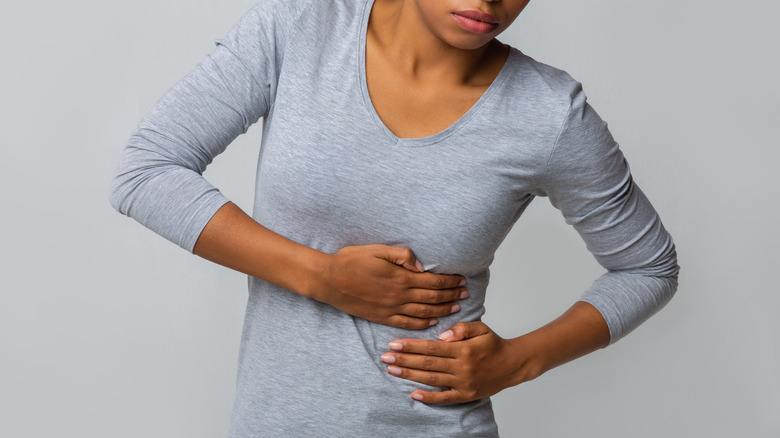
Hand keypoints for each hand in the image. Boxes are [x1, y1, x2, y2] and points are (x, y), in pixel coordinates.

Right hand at [316, 244, 467, 328]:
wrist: (329, 280)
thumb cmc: (351, 261)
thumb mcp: (377, 250)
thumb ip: (402, 256)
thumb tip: (422, 266)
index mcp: (400, 277)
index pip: (432, 281)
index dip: (450, 281)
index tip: (461, 280)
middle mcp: (399, 296)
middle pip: (432, 297)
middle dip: (451, 295)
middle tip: (465, 293)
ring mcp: (390, 309)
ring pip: (423, 312)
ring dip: (442, 310)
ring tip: (455, 307)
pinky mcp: (382, 317)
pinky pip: (407, 323)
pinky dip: (422, 323)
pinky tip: (431, 321)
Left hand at [380, 321, 538, 403]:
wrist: (513, 364)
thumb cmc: (493, 344)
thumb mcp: (480, 328)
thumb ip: (461, 328)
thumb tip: (441, 336)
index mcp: (463, 349)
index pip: (431, 347)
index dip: (411, 345)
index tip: (394, 343)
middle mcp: (462, 367)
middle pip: (427, 363)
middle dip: (404, 359)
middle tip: (385, 356)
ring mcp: (463, 383)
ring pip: (431, 379)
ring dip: (410, 374)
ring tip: (392, 369)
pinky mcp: (466, 395)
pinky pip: (444, 398)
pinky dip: (428, 397)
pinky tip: (413, 393)